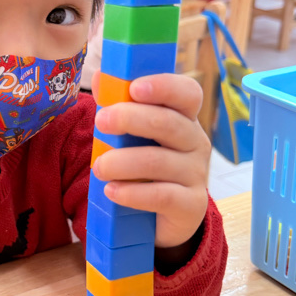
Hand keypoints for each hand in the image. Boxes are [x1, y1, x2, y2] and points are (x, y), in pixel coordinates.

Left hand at [92, 72, 209, 250]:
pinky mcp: (191, 205)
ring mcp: (197, 174)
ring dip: (122, 162)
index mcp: (184, 118)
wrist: (161, 218)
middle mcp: (196, 142)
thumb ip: (118, 105)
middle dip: (131, 118)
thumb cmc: (144, 166)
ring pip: (159, 161)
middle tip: (100, 121)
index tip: (135, 88)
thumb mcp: (131, 135)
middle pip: (169, 123)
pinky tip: (112, 191)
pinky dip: (132, 193)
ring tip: (99, 168)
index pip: (188, 93)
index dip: (164, 86)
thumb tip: (102, 77)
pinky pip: (161, 196)